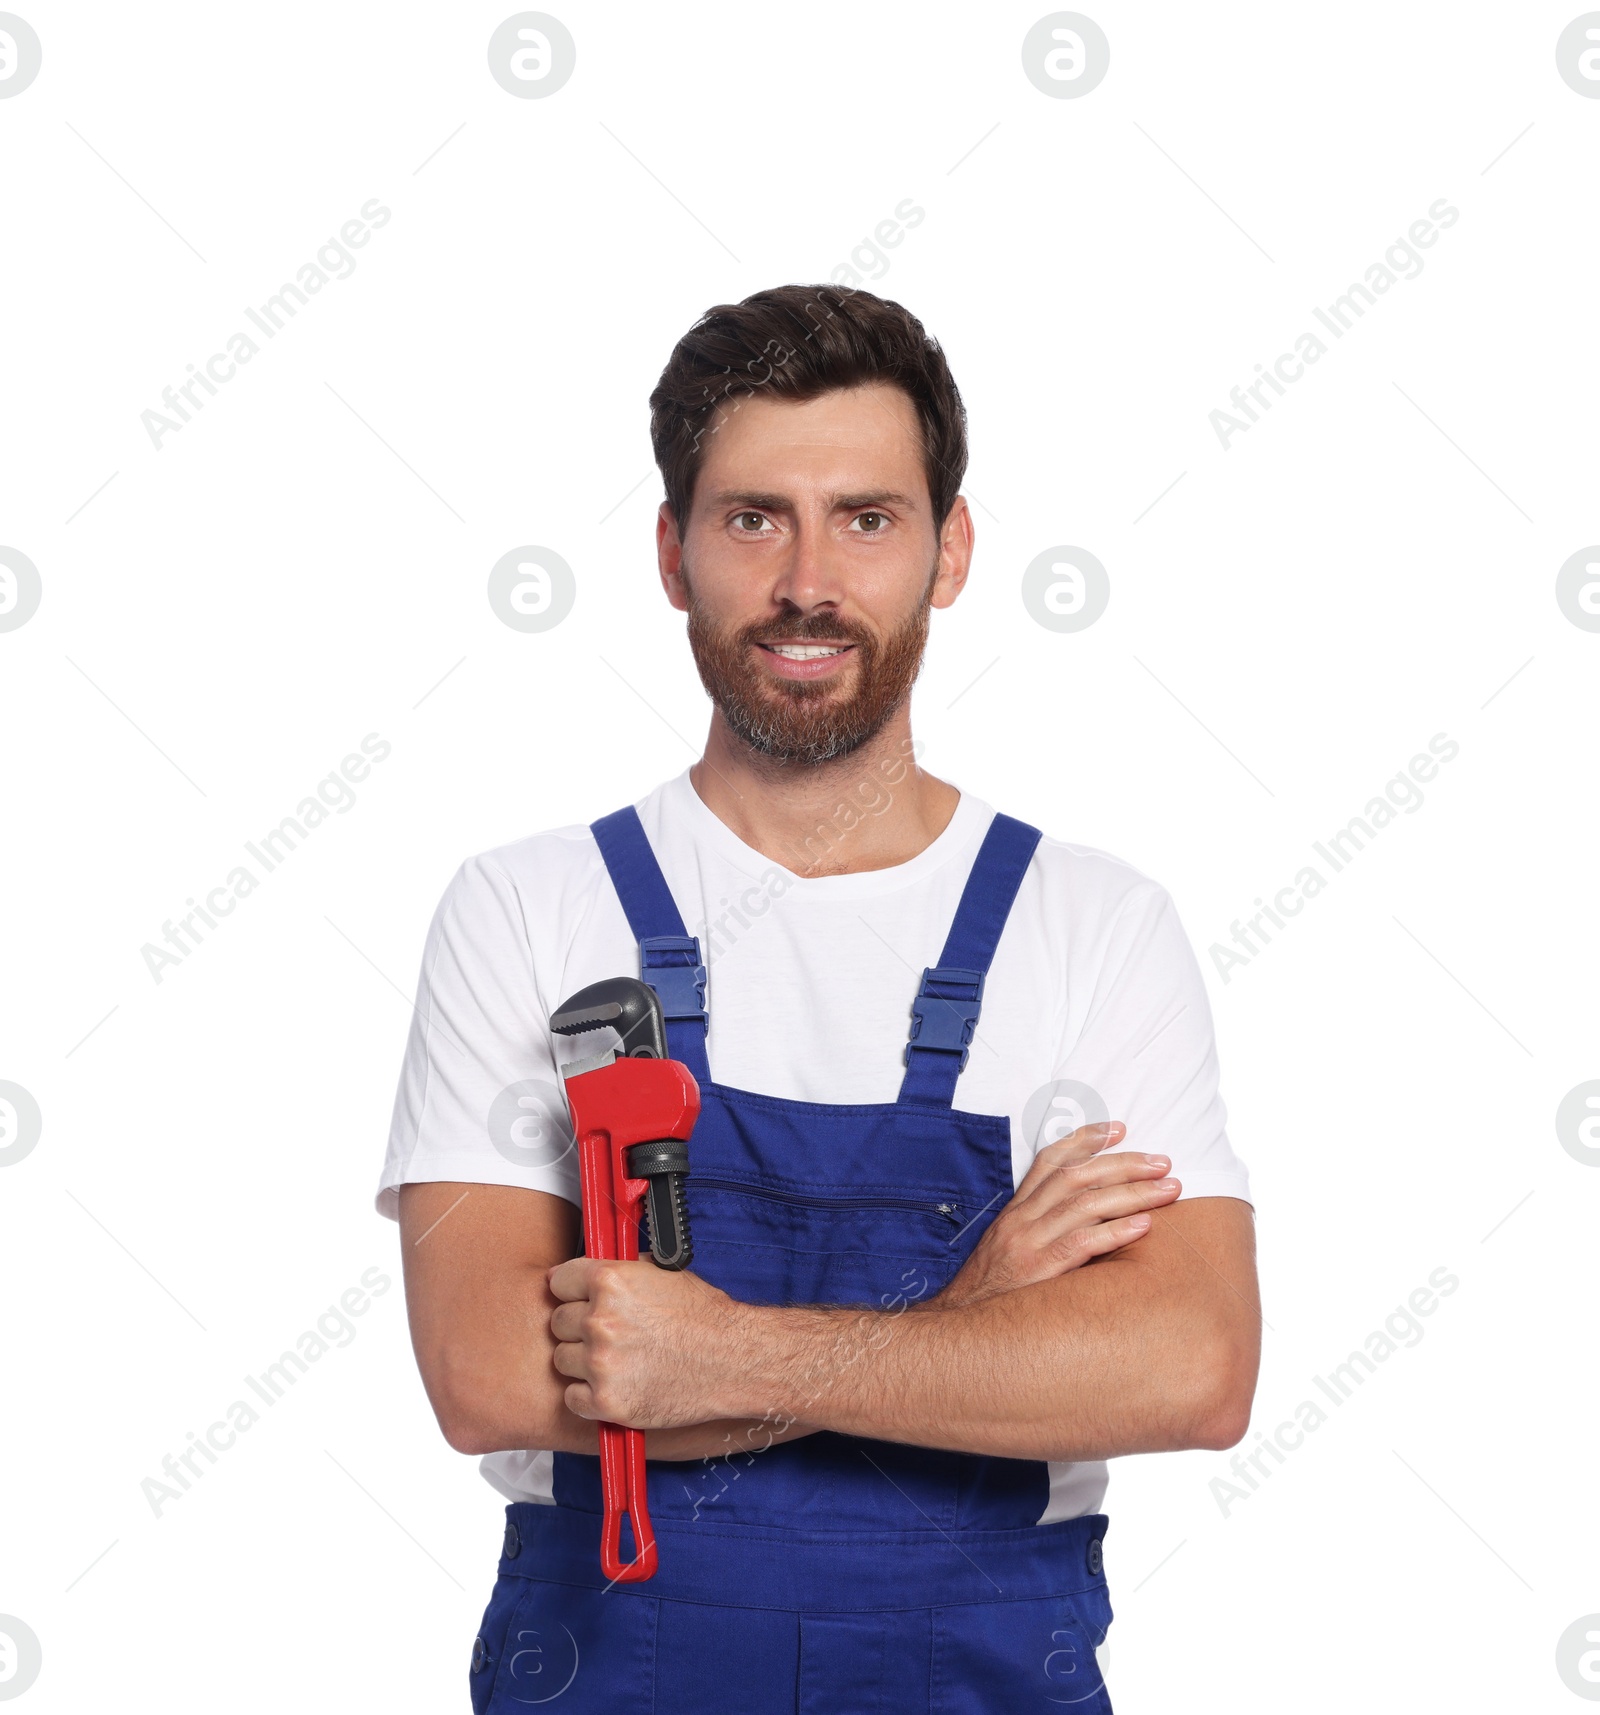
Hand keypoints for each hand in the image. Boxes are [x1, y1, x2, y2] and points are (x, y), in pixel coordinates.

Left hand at [547, 1256, 746, 1429]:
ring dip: (581, 1361)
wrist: (733, 1360)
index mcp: (610, 1282)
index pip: (558, 1281)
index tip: (575, 1299)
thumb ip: (620, 1273)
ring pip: (561, 1359)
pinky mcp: (606, 1402)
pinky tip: (614, 1384)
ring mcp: (600, 1363)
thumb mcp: (661, 1274)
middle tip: (607, 1333)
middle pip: (557, 1322)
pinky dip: (587, 1395)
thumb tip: (590, 1275)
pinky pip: (571, 1397)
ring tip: (616, 1360)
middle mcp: (600, 1320)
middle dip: (577, 1327)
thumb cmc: (704, 1318)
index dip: (569, 1291)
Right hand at [932, 1122, 1178, 1309]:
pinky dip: (1115, 1232)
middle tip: (1162, 1162)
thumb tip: (1096, 1216)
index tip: (1120, 1129)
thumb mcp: (1013, 1249)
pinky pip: (1081, 1244)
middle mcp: (1022, 1219)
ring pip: (1085, 1205)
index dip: (1085, 1140)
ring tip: (1168, 1190)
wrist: (964, 1328)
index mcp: (1017, 1210)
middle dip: (1124, 1164)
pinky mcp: (1037, 1271)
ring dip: (1132, 1193)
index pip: (1050, 1161)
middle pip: (1077, 1176)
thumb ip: (1045, 1228)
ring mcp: (1028, 1243)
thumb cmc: (997, 1292)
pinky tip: (1144, 1226)